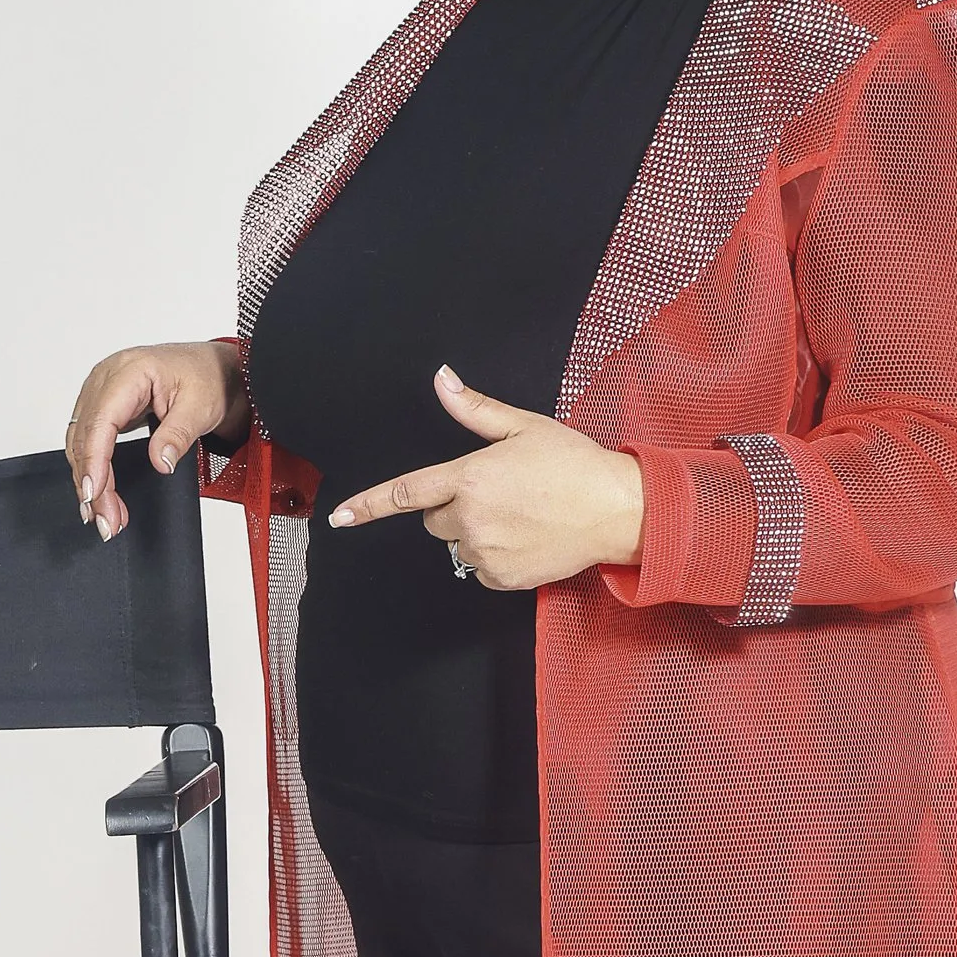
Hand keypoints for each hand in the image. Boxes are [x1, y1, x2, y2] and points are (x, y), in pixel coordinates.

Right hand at [67, 340, 249, 540]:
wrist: (211, 369)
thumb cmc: (206, 379)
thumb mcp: (200, 407)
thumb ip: (177, 434)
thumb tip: (160, 463)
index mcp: (129, 370)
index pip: (101, 420)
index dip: (94, 461)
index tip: (95, 494)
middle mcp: (107, 377)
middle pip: (85, 436)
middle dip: (92, 483)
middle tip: (106, 520)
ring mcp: (101, 391)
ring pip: (80, 442)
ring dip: (88, 481)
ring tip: (104, 516)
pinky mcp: (103, 406)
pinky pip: (87, 439)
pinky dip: (91, 469)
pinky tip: (99, 495)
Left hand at [330, 366, 645, 584]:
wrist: (616, 508)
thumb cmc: (574, 464)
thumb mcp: (524, 426)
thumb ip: (475, 409)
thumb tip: (442, 379)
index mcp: (469, 476)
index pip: (406, 493)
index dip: (368, 505)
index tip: (340, 517)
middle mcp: (469, 517)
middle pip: (433, 520)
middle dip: (454, 507)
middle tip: (499, 494)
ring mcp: (484, 550)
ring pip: (458, 544)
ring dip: (477, 532)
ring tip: (520, 515)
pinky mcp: (500, 577)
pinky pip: (480, 568)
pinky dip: (496, 556)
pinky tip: (527, 538)